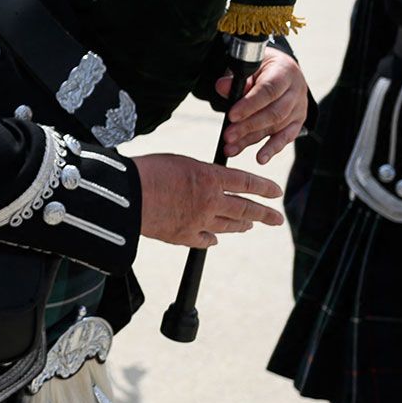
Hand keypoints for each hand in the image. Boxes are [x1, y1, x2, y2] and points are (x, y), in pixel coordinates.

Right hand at [134, 153, 282, 247]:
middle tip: (277, 219)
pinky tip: (215, 238)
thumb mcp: (180, 162)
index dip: (265, 188)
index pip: (248, 183)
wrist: (124, 195)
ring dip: (241, 226)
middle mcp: (210, 201)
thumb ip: (202, 174)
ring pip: (228, 226)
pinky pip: (205, 240)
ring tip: (249, 226)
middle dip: (265, 214)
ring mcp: (199, 221)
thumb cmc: (147, 171)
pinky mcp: (183, 236)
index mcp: (210, 177)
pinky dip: (212, 239)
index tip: (276, 192)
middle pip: (246, 209)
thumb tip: (212, 183)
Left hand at [217, 49, 308, 163]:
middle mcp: (296, 91)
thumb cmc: (262, 68)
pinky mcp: (298, 122)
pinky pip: (286, 137)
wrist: (282, 70)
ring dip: (252, 139)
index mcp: (284, 71)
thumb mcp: (249, 66)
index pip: (268, 90)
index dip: (250, 104)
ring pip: (276, 127)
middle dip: (248, 126)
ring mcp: (299, 108)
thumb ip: (236, 78)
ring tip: (231, 148)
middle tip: (228, 136)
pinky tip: (260, 158)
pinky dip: (272, 149)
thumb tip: (222, 86)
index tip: (231, 116)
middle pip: (273, 113)